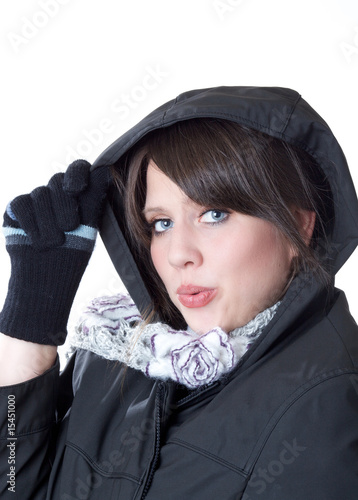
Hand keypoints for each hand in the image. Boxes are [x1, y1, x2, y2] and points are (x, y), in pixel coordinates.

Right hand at [0, 160, 110, 344]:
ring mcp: (36, 199)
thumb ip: (94, 198)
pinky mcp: (16, 208)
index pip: (78, 169)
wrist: (50, 278)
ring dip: (49, 222)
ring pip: (41, 194)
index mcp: (79, 194)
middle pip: (59, 180)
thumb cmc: (74, 253)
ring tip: (54, 242)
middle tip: (70, 226)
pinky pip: (22, 204)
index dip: (77, 173)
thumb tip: (105, 172)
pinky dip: (32, 224)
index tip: (78, 188)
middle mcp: (57, 193)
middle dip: (66, 204)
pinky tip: (36, 241)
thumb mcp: (88, 226)